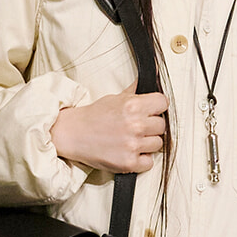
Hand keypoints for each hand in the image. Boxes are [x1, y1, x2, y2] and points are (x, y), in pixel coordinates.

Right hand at [52, 87, 167, 172]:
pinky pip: (149, 162)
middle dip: (151, 126)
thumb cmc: (94, 116)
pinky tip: (129, 152)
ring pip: (157, 144)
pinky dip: (141, 160)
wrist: (73, 135)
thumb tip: (155, 72)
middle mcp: (135, 125)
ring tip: (131, 140)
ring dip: (147, 143)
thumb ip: (137, 91)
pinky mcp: (129, 163)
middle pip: (161, 125)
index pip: (163, 103)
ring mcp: (132, 145)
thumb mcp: (116, 98)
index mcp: (133, 105)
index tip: (149, 111)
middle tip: (136, 127)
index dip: (156, 107)